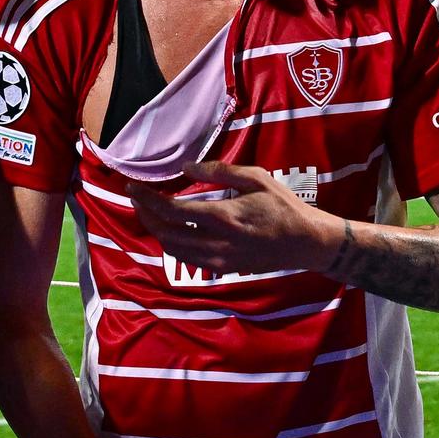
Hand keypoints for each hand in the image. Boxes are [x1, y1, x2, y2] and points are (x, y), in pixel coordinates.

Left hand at [128, 163, 341, 275]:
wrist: (306, 243)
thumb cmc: (284, 206)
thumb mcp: (256, 178)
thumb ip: (219, 172)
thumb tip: (187, 168)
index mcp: (223, 217)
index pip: (172, 211)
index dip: (147, 199)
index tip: (132, 187)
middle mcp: (215, 243)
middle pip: (166, 233)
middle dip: (145, 215)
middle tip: (137, 198)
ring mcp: (218, 260)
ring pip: (173, 250)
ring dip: (157, 231)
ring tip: (150, 212)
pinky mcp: (223, 269)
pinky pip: (188, 259)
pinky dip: (173, 243)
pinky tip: (173, 229)